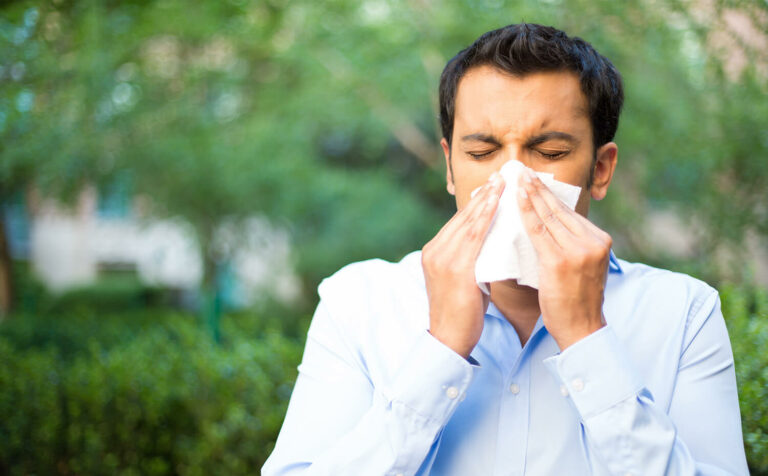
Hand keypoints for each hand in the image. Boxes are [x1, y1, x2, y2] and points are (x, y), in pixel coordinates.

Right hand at [422, 172, 504, 358]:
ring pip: (468, 222)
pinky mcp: (454, 268)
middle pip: (462, 216)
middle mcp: (435, 251)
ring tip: (502, 182)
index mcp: (435, 252)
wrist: (449, 339)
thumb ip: (473, 259)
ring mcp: (442, 258)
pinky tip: (497, 203)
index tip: (492, 185)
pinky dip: (485, 216)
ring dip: (487, 199)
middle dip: (483, 194)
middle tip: (500, 175)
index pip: (459, 222)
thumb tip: (493, 244)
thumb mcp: (465, 279)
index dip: (477, 203)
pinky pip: (474, 236)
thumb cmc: (462, 313)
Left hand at [517, 167, 609, 349]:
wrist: (582, 329)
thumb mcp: (580, 266)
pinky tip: (516, 199)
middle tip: (521, 170)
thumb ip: (569, 245)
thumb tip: (546, 224)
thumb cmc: (575, 301)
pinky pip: (538, 231)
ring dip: (530, 194)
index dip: (548, 194)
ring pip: (548, 216)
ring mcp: (578, 251)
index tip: (533, 179)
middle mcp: (592, 242)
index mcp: (599, 240)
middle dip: (538, 188)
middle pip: (558, 209)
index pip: (568, 212)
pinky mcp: (560, 261)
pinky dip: (526, 212)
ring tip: (516, 177)